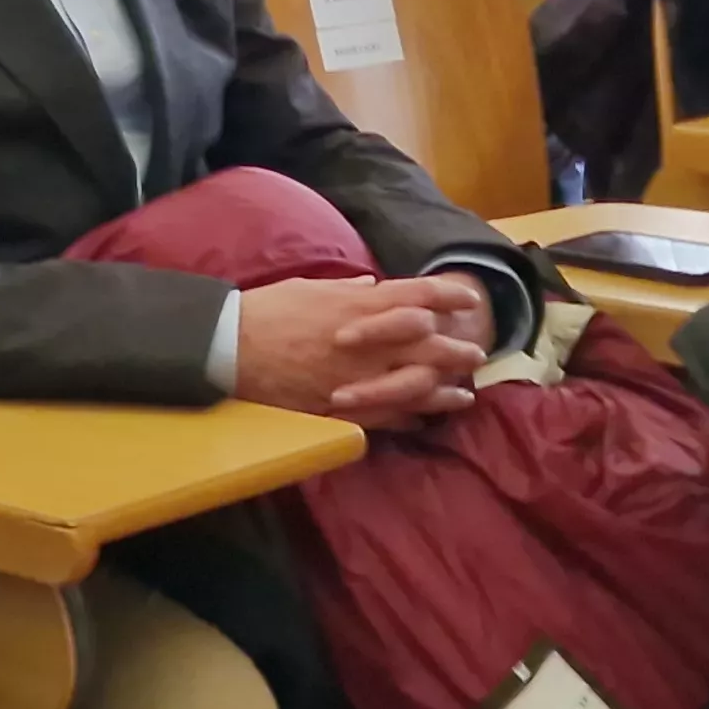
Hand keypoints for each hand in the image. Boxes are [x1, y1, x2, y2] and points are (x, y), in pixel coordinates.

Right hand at [236, 275, 491, 428]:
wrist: (232, 348)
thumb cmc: (268, 311)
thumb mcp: (312, 288)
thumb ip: (351, 291)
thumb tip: (375, 287)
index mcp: (362, 306)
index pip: (421, 296)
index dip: (450, 296)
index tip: (469, 299)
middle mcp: (370, 342)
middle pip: (431, 345)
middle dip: (458, 349)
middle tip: (476, 354)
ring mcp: (360, 377)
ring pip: (419, 386)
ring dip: (446, 392)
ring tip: (465, 396)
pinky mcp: (345, 407)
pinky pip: (389, 416)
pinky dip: (411, 418)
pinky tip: (424, 421)